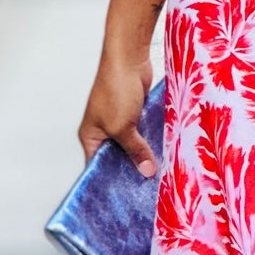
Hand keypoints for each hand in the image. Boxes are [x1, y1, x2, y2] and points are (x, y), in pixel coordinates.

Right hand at [78, 52, 156, 176]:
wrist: (129, 59)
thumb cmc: (114, 89)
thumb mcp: (123, 127)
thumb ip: (134, 150)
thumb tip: (146, 171)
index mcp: (91, 137)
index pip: (97, 166)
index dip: (110, 180)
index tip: (125, 195)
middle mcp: (103, 131)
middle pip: (117, 157)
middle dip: (131, 168)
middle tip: (146, 187)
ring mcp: (119, 122)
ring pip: (132, 145)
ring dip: (144, 154)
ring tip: (158, 173)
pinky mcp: (134, 113)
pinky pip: (142, 133)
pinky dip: (150, 141)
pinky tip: (163, 153)